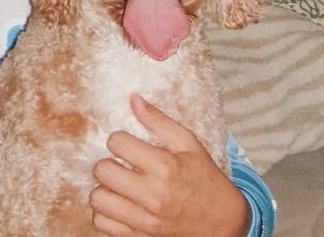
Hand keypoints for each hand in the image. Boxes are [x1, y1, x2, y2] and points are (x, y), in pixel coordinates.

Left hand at [89, 94, 248, 235]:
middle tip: (120, 165)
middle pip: (102, 170)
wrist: (226, 225)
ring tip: (117, 186)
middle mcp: (153, 196)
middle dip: (108, 163)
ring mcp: (145, 221)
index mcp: (165, 168)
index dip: (119, 140)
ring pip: (97, 199)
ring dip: (103, 190)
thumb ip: (159, 120)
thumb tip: (133, 98)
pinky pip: (102, 224)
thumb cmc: (205, 180)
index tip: (128, 146)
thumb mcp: (189, 145)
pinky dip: (105, 215)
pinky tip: (118, 206)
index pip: (116, 142)